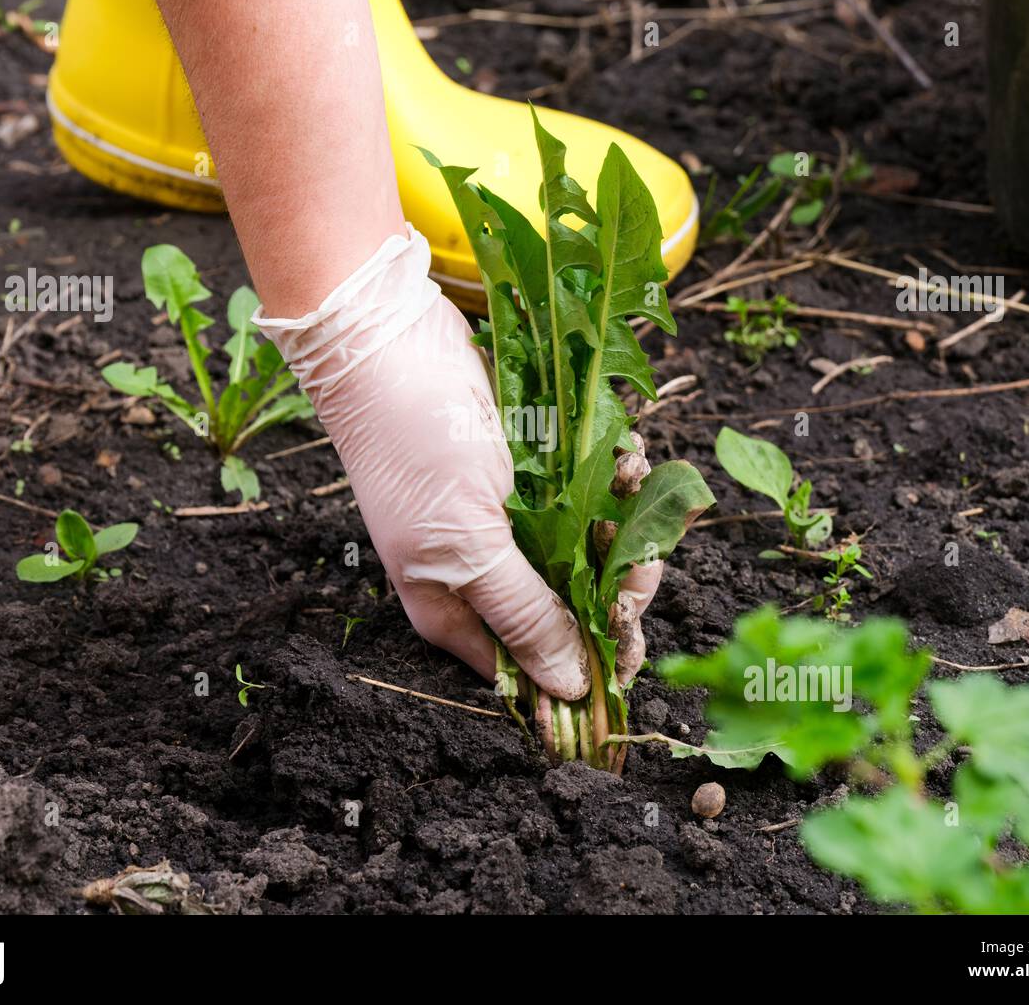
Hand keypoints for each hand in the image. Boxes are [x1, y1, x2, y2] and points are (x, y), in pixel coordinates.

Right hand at [255, 226, 590, 699]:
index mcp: (459, 608)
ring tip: (629, 478)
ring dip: (623, 519)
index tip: (631, 644)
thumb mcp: (468, 546)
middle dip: (617, 583)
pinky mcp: (533, 469)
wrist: (388, 340)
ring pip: (591, 547)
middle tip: (641, 556)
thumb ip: (524, 616)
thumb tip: (571, 689)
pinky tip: (623, 453)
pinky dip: (614, 473)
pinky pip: (590, 489)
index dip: (589, 660)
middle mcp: (487, 571)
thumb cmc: (415, 449)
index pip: (536, 663)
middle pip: (573, 606)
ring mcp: (512, 518)